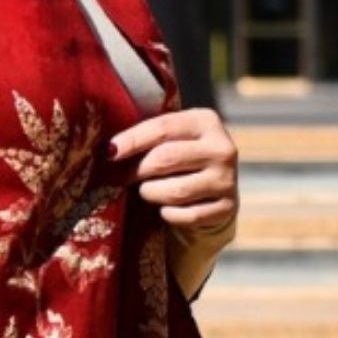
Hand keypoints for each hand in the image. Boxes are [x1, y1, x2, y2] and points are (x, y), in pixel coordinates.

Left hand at [106, 106, 239, 258]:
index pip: (163, 127)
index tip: (110, 152)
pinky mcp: (227, 208)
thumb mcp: (172, 138)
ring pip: (174, 191)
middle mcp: (222, 148)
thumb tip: (110, 151)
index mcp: (206, 121)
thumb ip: (149, 138)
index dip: (133, 140)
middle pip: (166, 159)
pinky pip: (185, 216)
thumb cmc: (182, 157)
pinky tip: (165, 209)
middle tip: (123, 177)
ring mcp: (227, 180)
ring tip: (146, 191)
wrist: (215, 189)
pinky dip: (168, 214)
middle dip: (137, 170)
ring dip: (150, 193)